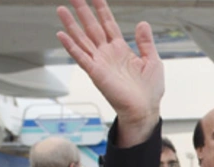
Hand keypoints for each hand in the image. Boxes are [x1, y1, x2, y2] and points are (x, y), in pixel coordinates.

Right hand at [57, 0, 163, 146]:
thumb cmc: (149, 90)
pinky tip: (61, 34)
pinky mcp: (96, 73)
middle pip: (92, 27)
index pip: (108, 24)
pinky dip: (71, 46)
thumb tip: (142, 23)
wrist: (144, 110)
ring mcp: (100, 63)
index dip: (102, 10)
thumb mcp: (152, 60)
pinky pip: (80, 57)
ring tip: (61, 9)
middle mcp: (107, 54)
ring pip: (82, 39)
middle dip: (83, 11)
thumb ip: (145, 42)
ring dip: (71, 25)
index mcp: (121, 49)